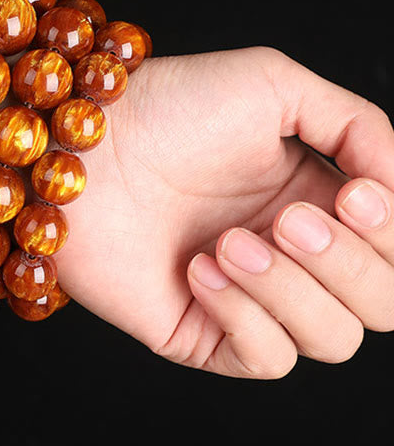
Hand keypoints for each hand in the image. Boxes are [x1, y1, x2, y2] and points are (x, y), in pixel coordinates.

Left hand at [58, 46, 393, 377]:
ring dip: (293, 290)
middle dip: (347, 264)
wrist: (82, 146)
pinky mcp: (201, 332)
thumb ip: (358, 127)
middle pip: (383, 304)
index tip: (352, 195)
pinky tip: (199, 269)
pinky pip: (266, 359)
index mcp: (318, 200)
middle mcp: (291, 255)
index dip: (391, 235)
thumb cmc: (167, 107)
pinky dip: (246, 317)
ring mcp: (248, 298)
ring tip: (228, 242)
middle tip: (286, 219)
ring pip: (333, 338)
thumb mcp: (273, 87)